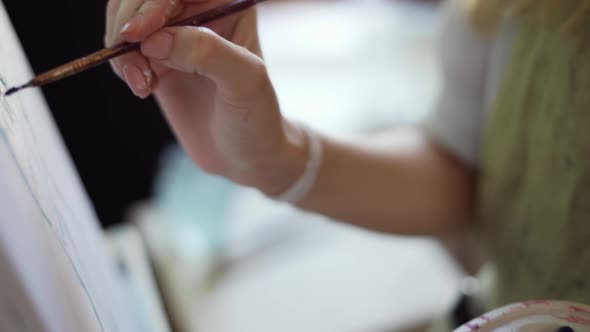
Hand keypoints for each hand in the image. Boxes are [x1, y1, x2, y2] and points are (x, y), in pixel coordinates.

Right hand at [105, 0, 306, 194]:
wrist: (245, 155)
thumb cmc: (257, 118)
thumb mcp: (246, 83)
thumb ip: (208, 53)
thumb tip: (156, 39)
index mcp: (229, 3)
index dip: (154, 3)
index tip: (139, 34)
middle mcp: (200, 12)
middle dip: (131, 23)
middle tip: (133, 61)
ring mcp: (176, 35)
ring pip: (128, 18)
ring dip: (123, 47)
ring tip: (142, 82)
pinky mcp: (157, 58)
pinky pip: (124, 47)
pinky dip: (121, 63)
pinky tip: (142, 87)